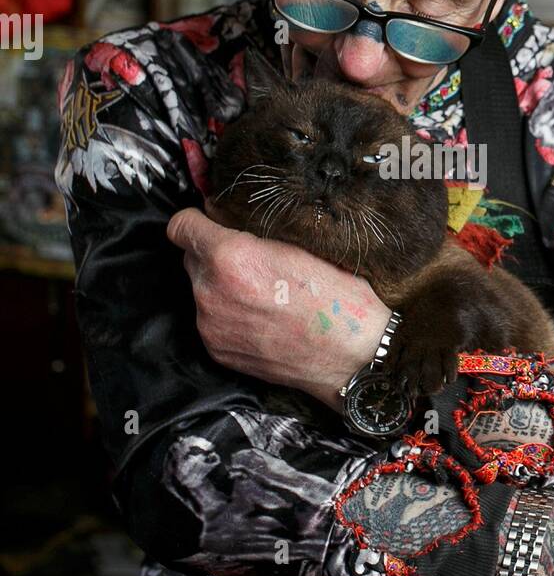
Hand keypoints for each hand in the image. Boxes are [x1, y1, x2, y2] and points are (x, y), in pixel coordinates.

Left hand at [166, 207, 390, 408]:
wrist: (351, 355)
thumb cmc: (336, 297)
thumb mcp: (300, 244)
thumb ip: (253, 231)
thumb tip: (224, 220)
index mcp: (230, 256)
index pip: (181, 227)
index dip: (196, 221)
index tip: (208, 223)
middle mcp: (211, 291)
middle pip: (192, 259)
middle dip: (215, 256)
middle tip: (252, 263)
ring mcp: (211, 325)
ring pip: (202, 291)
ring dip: (221, 288)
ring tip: (262, 296)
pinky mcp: (217, 351)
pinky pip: (212, 320)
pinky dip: (228, 316)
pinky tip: (262, 319)